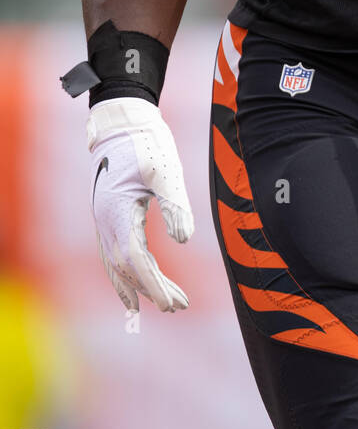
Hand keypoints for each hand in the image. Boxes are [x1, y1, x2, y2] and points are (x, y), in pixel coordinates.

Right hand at [87, 96, 193, 310]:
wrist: (121, 122)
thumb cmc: (146, 143)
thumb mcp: (165, 170)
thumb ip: (174, 204)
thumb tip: (184, 240)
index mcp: (117, 212)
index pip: (136, 261)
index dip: (154, 284)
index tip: (174, 303)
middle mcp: (104, 222)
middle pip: (127, 268)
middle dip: (152, 290)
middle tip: (180, 306)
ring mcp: (103, 220)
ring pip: (118, 265)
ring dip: (141, 286)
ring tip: (168, 303)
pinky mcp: (108, 216)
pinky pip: (114, 254)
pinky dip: (127, 273)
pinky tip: (141, 282)